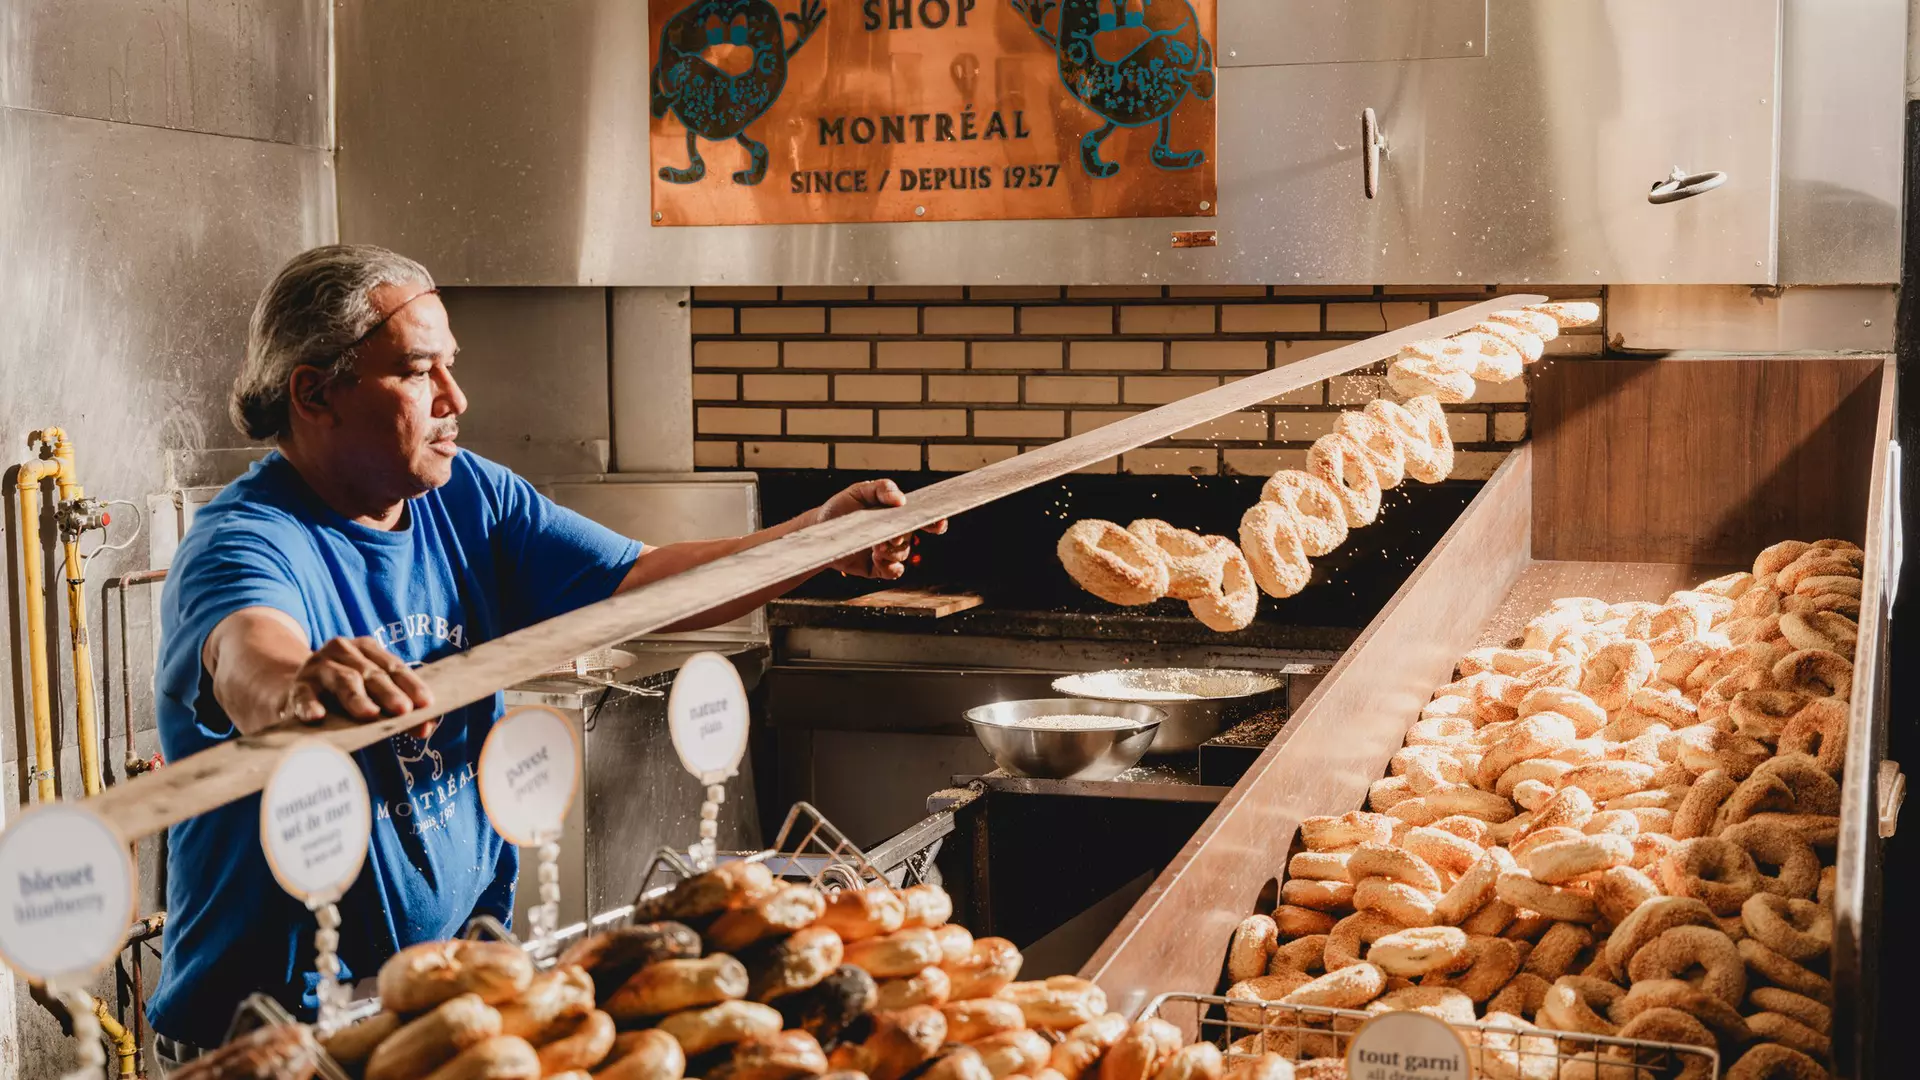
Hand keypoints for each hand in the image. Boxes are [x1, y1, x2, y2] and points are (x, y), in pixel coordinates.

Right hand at [281, 636, 436, 736]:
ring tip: (370, 714)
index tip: (426, 704)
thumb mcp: (371, 693)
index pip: (395, 667)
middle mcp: (345, 651)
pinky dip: (310, 706)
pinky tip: (317, 717)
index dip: (412, 686)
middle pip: (372, 673)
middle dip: (390, 693)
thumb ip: (397, 708)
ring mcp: (320, 666)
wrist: (297, 690)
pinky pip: (304, 696)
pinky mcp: (298, 685)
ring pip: (343, 680)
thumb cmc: (344, 694)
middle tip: (403, 710)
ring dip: (357, 698)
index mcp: (368, 650)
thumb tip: (425, 728)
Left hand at [817, 479, 948, 579]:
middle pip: (912, 537)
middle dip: (903, 538)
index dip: (934, 521)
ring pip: (903, 555)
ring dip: (892, 553)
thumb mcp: (859, 491)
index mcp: (895, 513)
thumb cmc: (840, 508)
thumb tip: (901, 499)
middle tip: (889, 538)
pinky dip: (890, 568)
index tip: (937, 524)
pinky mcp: (877, 567)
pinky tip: (879, 561)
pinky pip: (894, 572)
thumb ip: (881, 489)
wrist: (818, 532)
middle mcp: (894, 532)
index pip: (921, 517)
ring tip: (875, 547)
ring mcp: (887, 551)